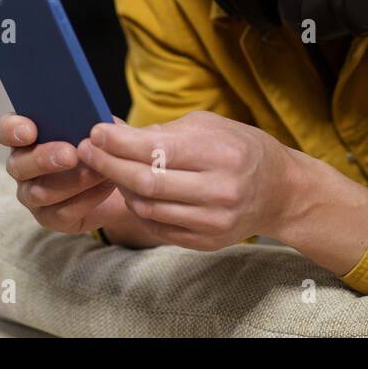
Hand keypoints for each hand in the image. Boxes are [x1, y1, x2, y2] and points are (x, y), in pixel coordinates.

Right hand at [0, 113, 127, 233]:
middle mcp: (22, 165)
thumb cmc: (102, 144)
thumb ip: (92, 118)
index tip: (29, 131)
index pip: (6, 130)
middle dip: (44, 159)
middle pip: (18, 165)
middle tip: (70, 155)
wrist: (118, 177)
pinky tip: (105, 186)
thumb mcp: (100, 126)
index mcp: (27, 135)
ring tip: (98, 171)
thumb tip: (92, 119)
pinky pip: (61, 212)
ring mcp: (32, 194)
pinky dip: (87, 198)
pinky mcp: (49, 217)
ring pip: (40, 192)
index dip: (12, 130)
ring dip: (72, 181)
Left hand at [75, 110, 294, 250]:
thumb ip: (159, 130)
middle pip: (146, 181)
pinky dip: (138, 208)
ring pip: (147, 207)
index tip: (94, 132)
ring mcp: (213, 221)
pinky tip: (131, 191)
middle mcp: (219, 190)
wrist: (280, 191)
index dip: (118, 142)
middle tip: (86, 151)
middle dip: (109, 165)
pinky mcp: (207, 242)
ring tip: (108, 169)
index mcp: (220, 153)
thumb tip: (111, 128)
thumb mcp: (207, 126)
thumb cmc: (238, 148)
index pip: (155, 149)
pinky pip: (158, 226)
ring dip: (120, 187)